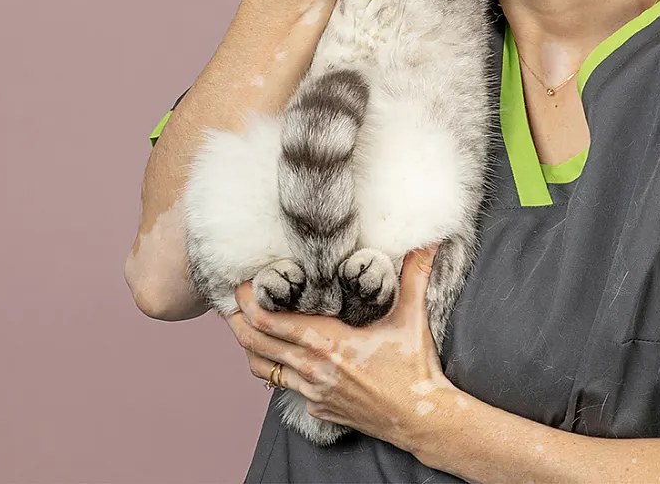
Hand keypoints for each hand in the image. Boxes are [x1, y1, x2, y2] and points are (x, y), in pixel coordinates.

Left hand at [225, 247, 451, 451]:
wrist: (420, 418)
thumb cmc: (414, 368)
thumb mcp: (413, 318)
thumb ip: (415, 275)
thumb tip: (427, 242)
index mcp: (327, 343)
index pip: (270, 322)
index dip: (250, 303)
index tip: (243, 284)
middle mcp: (312, 369)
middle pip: (254, 344)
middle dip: (238, 321)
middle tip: (232, 301)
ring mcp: (312, 392)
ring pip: (264, 368)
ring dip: (252, 347)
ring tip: (247, 326)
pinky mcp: (318, 408)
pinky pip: (287, 386)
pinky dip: (279, 368)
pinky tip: (284, 354)